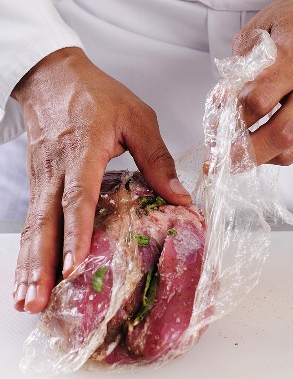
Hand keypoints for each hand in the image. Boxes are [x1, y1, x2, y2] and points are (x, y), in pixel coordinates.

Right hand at [12, 48, 190, 313]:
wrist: (52, 76)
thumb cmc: (96, 95)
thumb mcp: (136, 117)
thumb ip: (157, 158)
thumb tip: (179, 196)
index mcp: (83, 153)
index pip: (78, 198)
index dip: (75, 234)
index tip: (72, 267)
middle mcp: (56, 171)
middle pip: (46, 223)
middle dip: (42, 265)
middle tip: (38, 302)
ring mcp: (41, 178)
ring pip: (33, 227)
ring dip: (29, 266)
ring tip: (26, 301)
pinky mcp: (36, 182)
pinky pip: (31, 221)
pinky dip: (27, 251)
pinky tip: (26, 275)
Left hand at [233, 0, 292, 165]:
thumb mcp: (263, 26)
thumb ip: (241, 63)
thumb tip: (223, 100)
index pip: (259, 99)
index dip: (231, 112)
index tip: (216, 114)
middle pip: (280, 133)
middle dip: (244, 151)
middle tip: (219, 159)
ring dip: (260, 157)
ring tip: (237, 156)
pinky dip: (276, 151)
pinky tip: (260, 146)